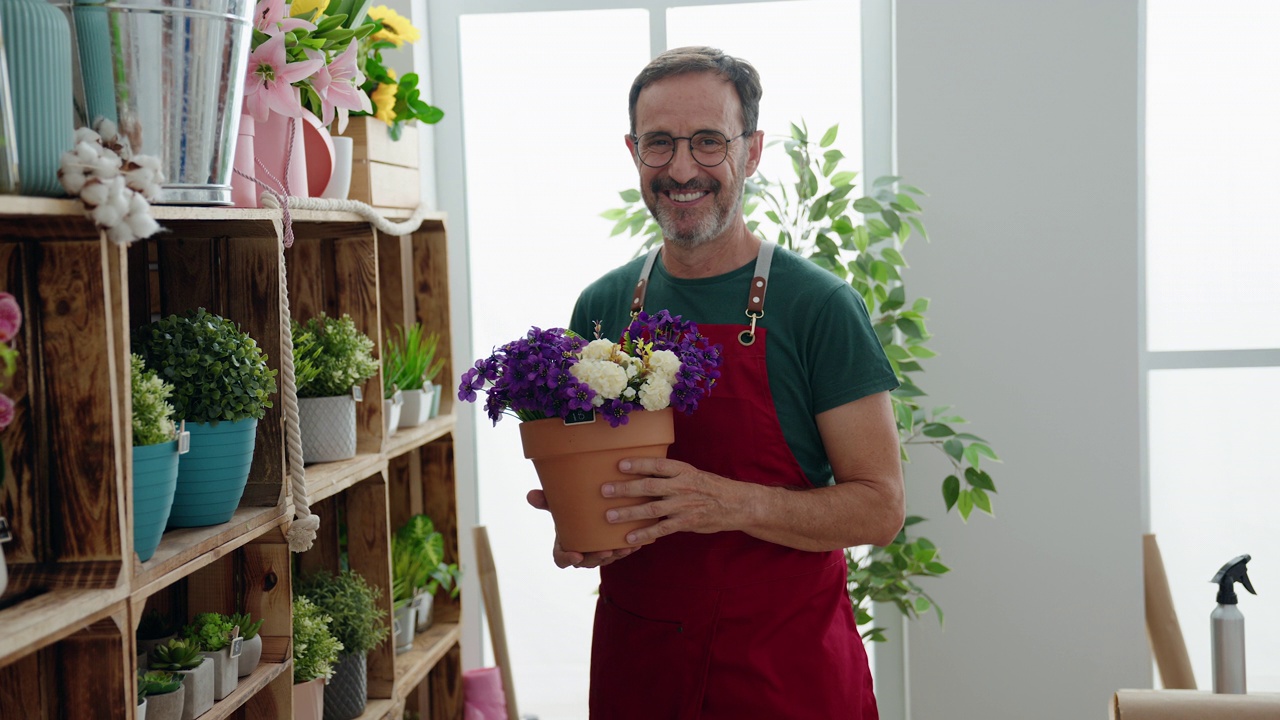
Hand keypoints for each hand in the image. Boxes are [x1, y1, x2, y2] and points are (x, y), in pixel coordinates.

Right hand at [526, 489, 639, 568]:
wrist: (593, 507)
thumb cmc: (571, 508)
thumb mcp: (558, 505)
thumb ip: (546, 501)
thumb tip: (530, 494)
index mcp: (564, 545)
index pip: (561, 559)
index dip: (568, 560)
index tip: (576, 555)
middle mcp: (582, 553)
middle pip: (587, 563)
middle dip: (596, 559)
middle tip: (605, 551)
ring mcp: (598, 552)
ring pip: (605, 560)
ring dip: (614, 556)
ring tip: (621, 548)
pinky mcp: (613, 549)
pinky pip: (620, 553)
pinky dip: (627, 549)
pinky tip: (634, 544)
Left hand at [601, 458, 754, 544]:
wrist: (735, 504)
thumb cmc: (709, 487)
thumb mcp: (692, 473)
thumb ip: (670, 474)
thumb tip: (643, 470)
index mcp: (682, 470)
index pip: (657, 465)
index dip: (638, 464)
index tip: (619, 464)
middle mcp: (681, 486)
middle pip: (648, 486)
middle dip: (624, 489)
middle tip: (604, 491)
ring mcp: (683, 505)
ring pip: (651, 508)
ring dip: (628, 512)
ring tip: (609, 516)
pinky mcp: (686, 522)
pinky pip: (661, 529)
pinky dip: (644, 533)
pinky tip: (629, 538)